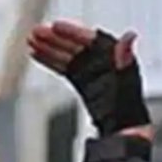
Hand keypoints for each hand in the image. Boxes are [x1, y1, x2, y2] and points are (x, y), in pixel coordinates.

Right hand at [28, 20, 151, 138]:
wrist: (125, 134)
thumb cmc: (129, 112)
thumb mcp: (126, 84)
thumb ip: (125, 60)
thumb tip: (130, 36)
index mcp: (115, 59)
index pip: (92, 40)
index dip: (73, 32)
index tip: (56, 26)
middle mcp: (104, 63)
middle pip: (77, 46)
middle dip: (56, 38)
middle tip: (36, 32)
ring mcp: (94, 73)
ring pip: (69, 56)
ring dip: (50, 47)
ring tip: (32, 41)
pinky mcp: (86, 84)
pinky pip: (67, 68)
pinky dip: (52, 61)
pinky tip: (39, 55)